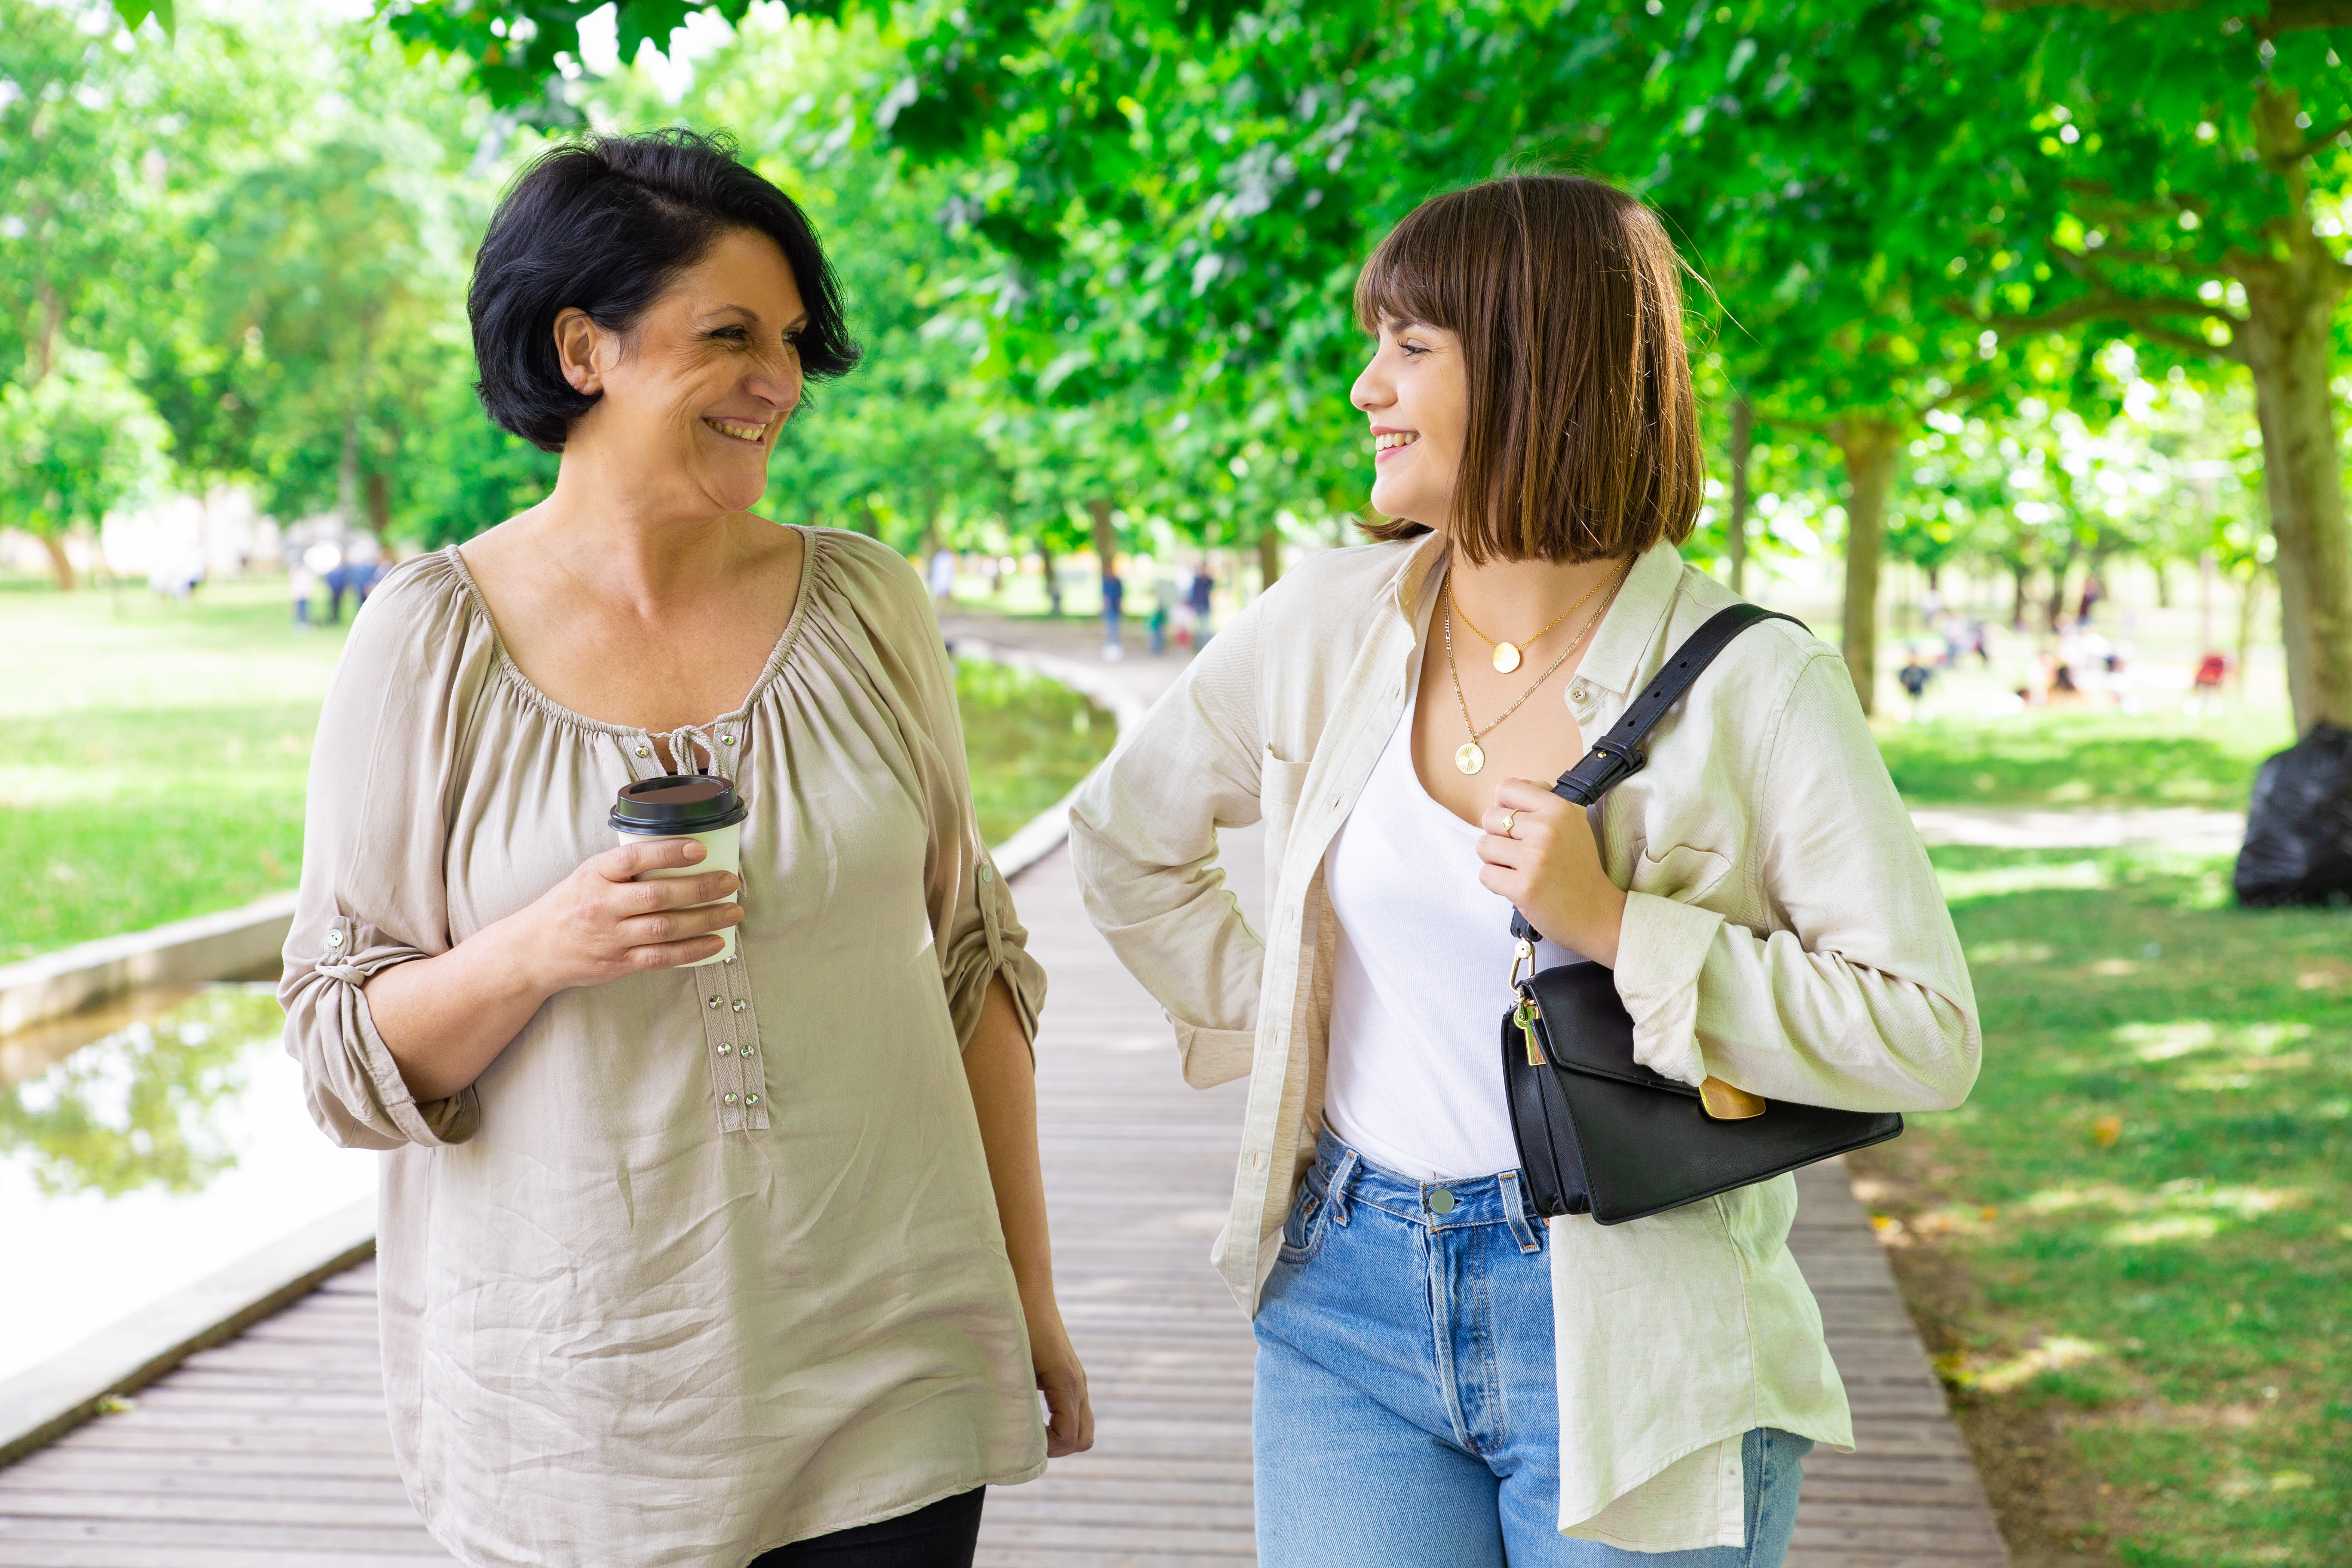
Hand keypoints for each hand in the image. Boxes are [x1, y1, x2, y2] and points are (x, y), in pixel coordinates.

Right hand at [513, 839, 742, 993]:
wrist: (534, 950)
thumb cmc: (571, 906)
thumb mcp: (589, 876)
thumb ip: (624, 868)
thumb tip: (680, 853)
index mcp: (594, 875)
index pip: (634, 858)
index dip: (669, 852)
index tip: (700, 849)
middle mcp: (601, 905)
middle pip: (658, 895)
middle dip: (700, 888)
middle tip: (730, 881)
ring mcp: (610, 937)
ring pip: (665, 927)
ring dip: (705, 919)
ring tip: (733, 911)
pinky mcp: (618, 964)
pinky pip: (662, 957)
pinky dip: (693, 950)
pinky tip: (717, 942)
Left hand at [1026, 1303, 1094, 1457]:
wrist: (1029, 1292)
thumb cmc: (1016, 1325)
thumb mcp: (1012, 1365)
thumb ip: (1013, 1398)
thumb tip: (1004, 1435)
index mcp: (1065, 1383)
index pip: (1069, 1437)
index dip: (1047, 1449)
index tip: (1022, 1442)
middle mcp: (1078, 1384)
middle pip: (1084, 1439)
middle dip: (1059, 1449)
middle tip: (1030, 1443)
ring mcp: (1078, 1380)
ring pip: (1084, 1427)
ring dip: (1062, 1437)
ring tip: (1031, 1432)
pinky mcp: (1071, 1376)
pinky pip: (1077, 1412)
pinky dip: (1061, 1423)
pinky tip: (1035, 1416)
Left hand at [1476, 778, 1625, 966]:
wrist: (1598, 914)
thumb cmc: (1579, 868)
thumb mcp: (1572, 823)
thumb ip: (1542, 799)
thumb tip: (1508, 785)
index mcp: (1559, 809)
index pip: (1506, 788)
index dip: (1504, 807)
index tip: (1518, 826)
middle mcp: (1547, 829)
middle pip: (1489, 817)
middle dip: (1499, 837)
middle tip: (1521, 854)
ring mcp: (1535, 858)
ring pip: (1483, 846)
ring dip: (1495, 861)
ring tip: (1520, 870)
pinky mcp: (1524, 887)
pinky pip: (1485, 874)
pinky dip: (1497, 884)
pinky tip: (1519, 887)